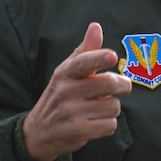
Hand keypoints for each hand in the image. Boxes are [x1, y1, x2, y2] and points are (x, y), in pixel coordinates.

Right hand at [22, 23, 132, 160]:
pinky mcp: (78, 132)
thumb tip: (96, 27)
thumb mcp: (67, 73)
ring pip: (113, 106)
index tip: (112, 56)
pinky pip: (110, 125)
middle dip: (122, 86)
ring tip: (98, 108)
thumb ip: (86, 52)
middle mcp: (66, 91)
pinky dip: (108, 125)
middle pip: (109, 83)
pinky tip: (95, 123)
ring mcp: (71, 112)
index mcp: (64, 73)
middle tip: (121, 88)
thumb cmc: (60, 96)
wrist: (39, 133)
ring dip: (112, 109)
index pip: (83, 62)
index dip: (99, 58)